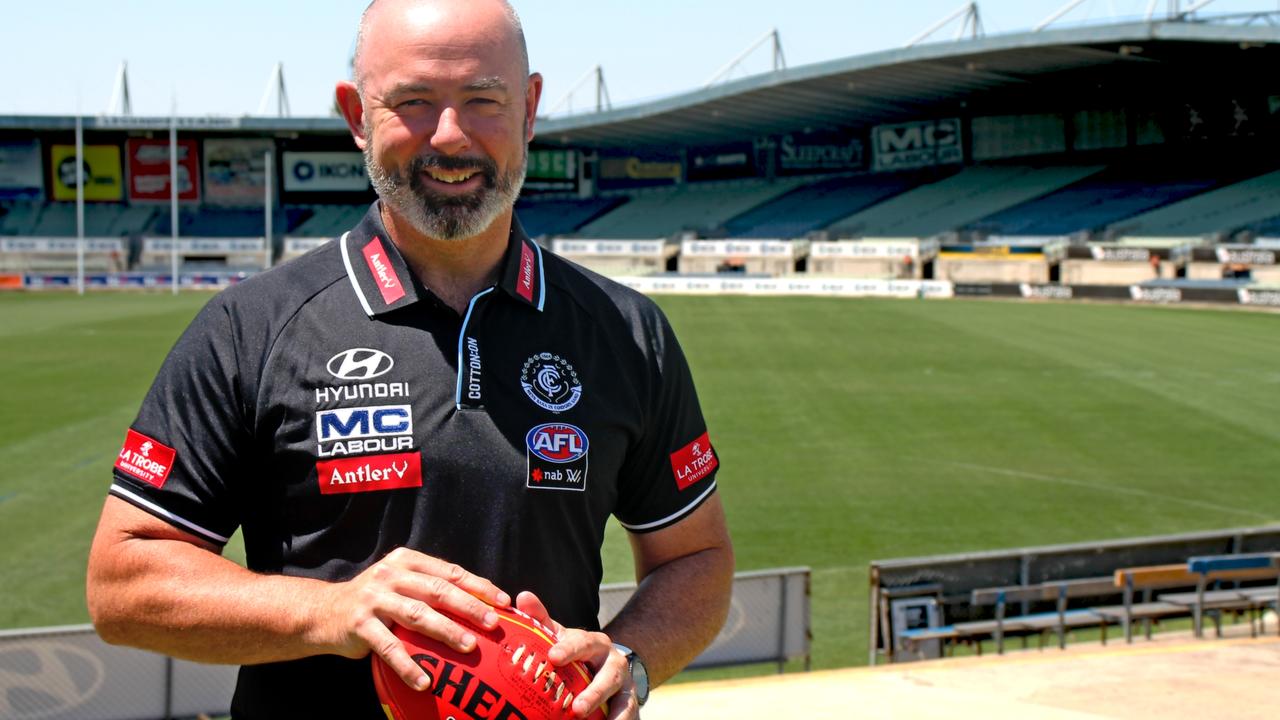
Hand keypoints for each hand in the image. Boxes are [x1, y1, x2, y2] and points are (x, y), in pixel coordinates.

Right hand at [319, 547, 510, 691]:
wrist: (324, 612)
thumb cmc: (375, 600)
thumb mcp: (400, 582)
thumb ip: (430, 586)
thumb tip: (480, 602)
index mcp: (406, 561)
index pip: (449, 572)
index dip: (478, 585)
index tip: (504, 601)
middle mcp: (391, 575)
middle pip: (438, 591)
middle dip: (470, 607)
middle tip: (493, 623)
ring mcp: (374, 599)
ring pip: (418, 615)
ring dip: (447, 632)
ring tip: (470, 647)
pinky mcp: (360, 624)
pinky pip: (389, 648)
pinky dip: (408, 666)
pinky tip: (425, 682)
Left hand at [515, 591, 638, 719]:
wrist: (608, 667)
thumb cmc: (574, 652)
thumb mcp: (560, 636)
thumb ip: (541, 618)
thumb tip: (522, 596)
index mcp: (593, 644)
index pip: (582, 643)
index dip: (568, 649)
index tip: (552, 658)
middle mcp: (613, 663)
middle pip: (609, 676)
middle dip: (594, 693)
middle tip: (576, 710)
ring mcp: (624, 686)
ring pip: (623, 700)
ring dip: (611, 715)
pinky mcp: (629, 705)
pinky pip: (628, 715)